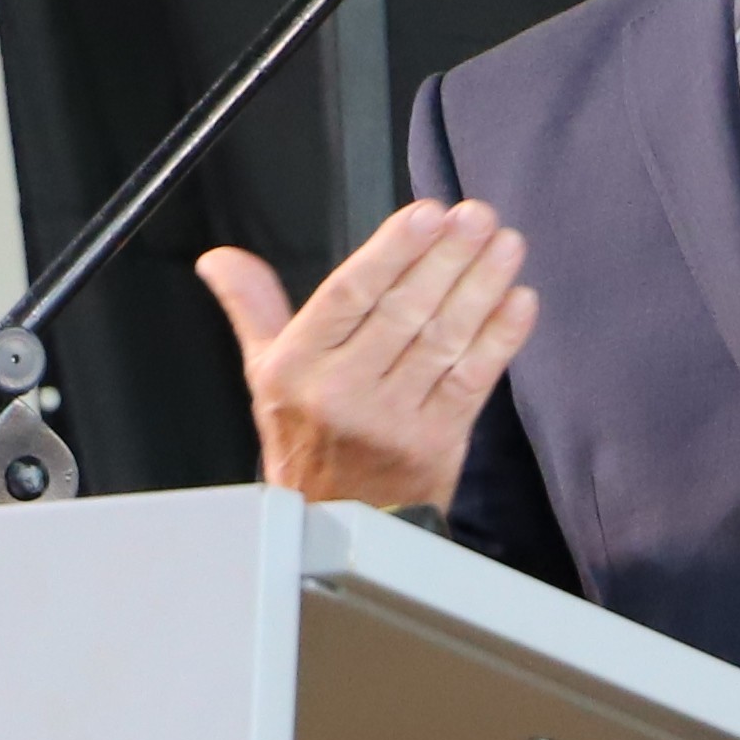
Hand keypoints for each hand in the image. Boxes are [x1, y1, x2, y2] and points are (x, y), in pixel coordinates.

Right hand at [195, 202, 538, 508]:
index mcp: (298, 368)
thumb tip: (219, 259)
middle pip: (402, 312)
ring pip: (442, 341)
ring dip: (480, 288)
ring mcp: (393, 420)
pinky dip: (499, 339)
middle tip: (477, 216)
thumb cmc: (304, 441)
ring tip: (505, 246)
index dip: (391, 252)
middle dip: (446, 258)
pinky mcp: (436, 443)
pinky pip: (472, 381)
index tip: (427, 214)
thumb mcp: (263, 375)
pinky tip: (519, 302)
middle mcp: (342, 392)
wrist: (335, 526)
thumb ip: (252, 307)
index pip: (348, 296)